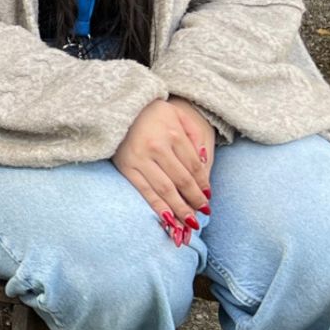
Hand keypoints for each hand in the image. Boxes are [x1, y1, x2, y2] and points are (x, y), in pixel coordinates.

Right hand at [113, 98, 214, 243]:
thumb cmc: (154, 112)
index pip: (194, 166)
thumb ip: (196, 137)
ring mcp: (139, 159)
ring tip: (190, 223)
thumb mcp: (180, 116)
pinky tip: (168, 219)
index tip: (209, 197)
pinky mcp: (126, 167)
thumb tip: (205, 164)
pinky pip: (145, 191)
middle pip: (181, 180)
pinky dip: (158, 207)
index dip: (203, 184)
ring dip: (179, 209)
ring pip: (164, 190)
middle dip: (195, 200)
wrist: (120, 107)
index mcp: (173, 134)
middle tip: (203, 214)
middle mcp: (156, 147)